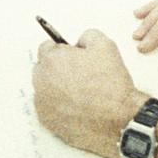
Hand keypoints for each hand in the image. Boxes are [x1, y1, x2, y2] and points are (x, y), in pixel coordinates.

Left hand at [32, 30, 144, 157]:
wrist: (116, 119)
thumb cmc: (109, 84)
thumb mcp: (105, 46)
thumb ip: (87, 36)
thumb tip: (80, 42)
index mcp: (52, 60)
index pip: (46, 48)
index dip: (62, 50)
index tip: (72, 56)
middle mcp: (41, 81)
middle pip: (43, 68)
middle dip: (57, 68)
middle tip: (79, 74)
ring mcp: (42, 103)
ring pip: (45, 89)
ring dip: (56, 87)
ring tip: (80, 92)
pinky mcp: (47, 121)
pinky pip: (48, 107)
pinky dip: (58, 105)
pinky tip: (77, 106)